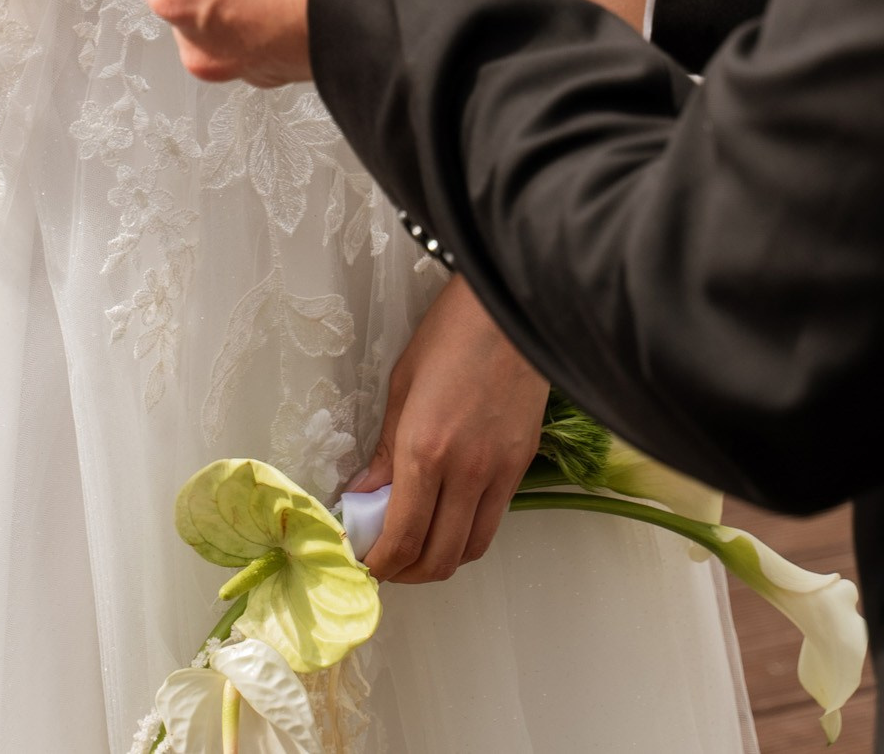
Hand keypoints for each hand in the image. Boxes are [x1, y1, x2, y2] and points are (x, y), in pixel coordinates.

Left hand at [345, 278, 548, 583]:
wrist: (512, 309)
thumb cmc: (451, 333)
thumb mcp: (402, 386)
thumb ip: (385, 451)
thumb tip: (363, 495)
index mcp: (424, 452)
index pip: (400, 539)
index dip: (378, 565)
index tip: (362, 562)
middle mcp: (463, 473)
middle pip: (437, 559)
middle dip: (405, 573)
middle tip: (385, 563)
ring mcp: (498, 473)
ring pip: (470, 549)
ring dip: (439, 560)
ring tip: (417, 547)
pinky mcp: (521, 466)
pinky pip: (493, 521)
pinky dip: (467, 534)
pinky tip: (449, 517)